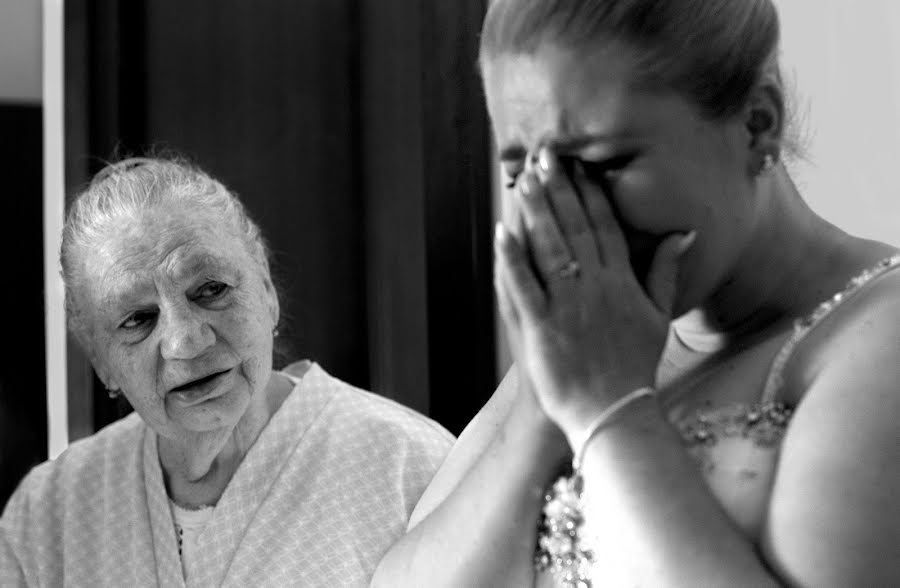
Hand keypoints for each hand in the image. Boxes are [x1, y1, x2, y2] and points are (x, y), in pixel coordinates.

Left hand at [493, 148, 694, 439]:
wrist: (612, 413)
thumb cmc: (633, 366)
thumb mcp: (658, 317)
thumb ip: (666, 271)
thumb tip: (684, 233)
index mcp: (622, 283)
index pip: (605, 226)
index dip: (589, 193)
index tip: (577, 166)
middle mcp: (596, 289)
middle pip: (575, 229)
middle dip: (558, 190)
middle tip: (544, 158)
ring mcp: (567, 308)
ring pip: (550, 249)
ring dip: (536, 212)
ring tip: (523, 180)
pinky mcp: (541, 330)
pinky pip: (525, 288)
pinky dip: (512, 260)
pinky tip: (503, 232)